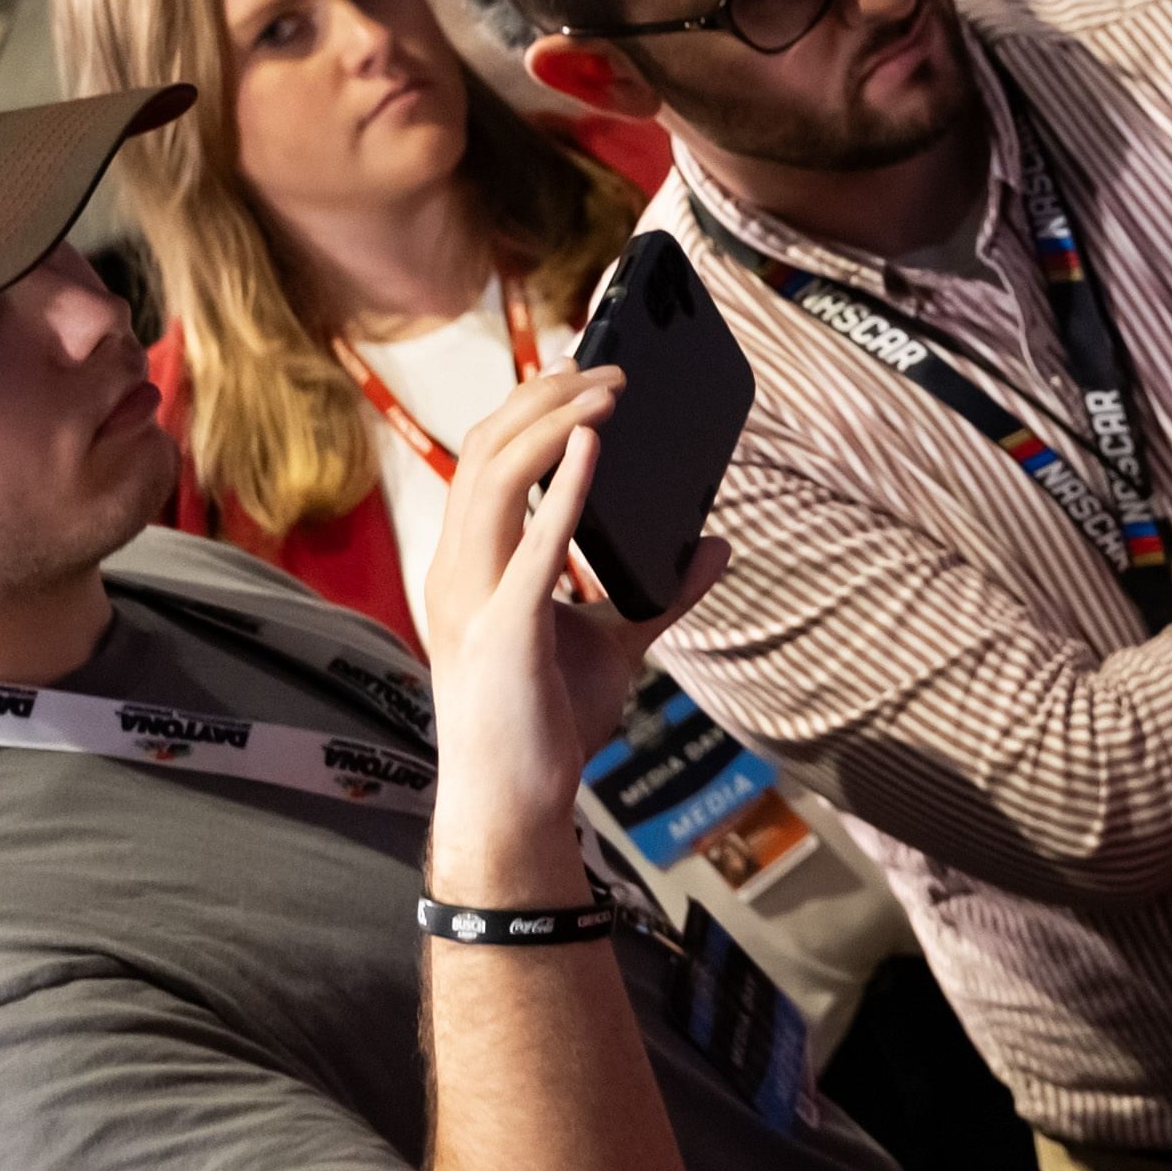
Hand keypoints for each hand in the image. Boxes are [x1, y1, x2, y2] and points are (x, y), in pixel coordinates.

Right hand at [420, 367, 722, 901]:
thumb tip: (716, 547)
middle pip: (481, 452)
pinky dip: (562, 490)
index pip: (481, 462)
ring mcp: (471, 599)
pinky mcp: (503, 631)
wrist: (516, 805)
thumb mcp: (614, 643)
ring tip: (611, 390)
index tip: (576, 371)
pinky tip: (595, 447)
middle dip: (540, 397)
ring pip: (490, 478)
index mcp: (467, 566)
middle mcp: (455, 571)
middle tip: (606, 366)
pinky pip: (530, 545)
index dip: (524, 408)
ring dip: (553, 422)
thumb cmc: (547, 727)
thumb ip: (661, 595)